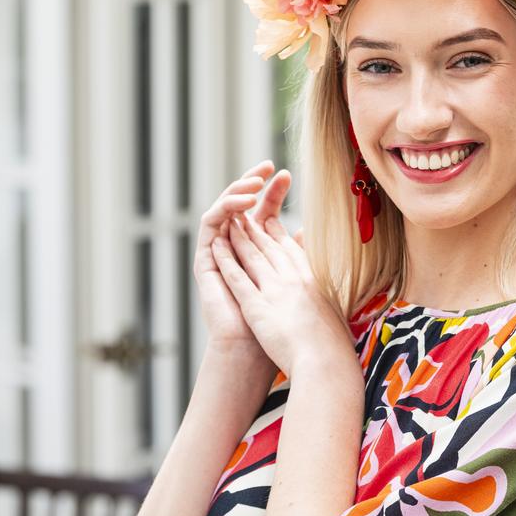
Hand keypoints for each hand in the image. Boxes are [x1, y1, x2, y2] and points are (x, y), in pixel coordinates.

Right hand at [194, 160, 294, 360]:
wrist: (255, 348)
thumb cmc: (278, 322)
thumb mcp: (292, 279)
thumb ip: (296, 253)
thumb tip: (310, 231)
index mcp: (257, 249)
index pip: (263, 211)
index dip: (272, 192)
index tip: (285, 174)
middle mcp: (236, 246)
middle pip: (243, 206)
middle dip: (254, 183)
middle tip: (268, 166)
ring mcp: (220, 251)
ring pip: (225, 209)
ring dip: (239, 191)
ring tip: (255, 183)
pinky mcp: (206, 259)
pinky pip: (210, 226)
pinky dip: (223, 211)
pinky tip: (241, 204)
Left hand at [211, 197, 354, 377]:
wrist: (326, 363)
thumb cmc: (334, 347)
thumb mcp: (336, 314)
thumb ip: (328, 300)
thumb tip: (328, 297)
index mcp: (313, 280)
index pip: (291, 250)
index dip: (278, 233)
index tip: (270, 221)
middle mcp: (294, 279)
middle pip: (270, 247)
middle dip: (255, 228)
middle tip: (244, 215)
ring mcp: (275, 290)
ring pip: (252, 256)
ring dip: (238, 237)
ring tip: (229, 223)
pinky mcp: (257, 305)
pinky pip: (237, 277)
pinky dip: (226, 259)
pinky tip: (216, 247)